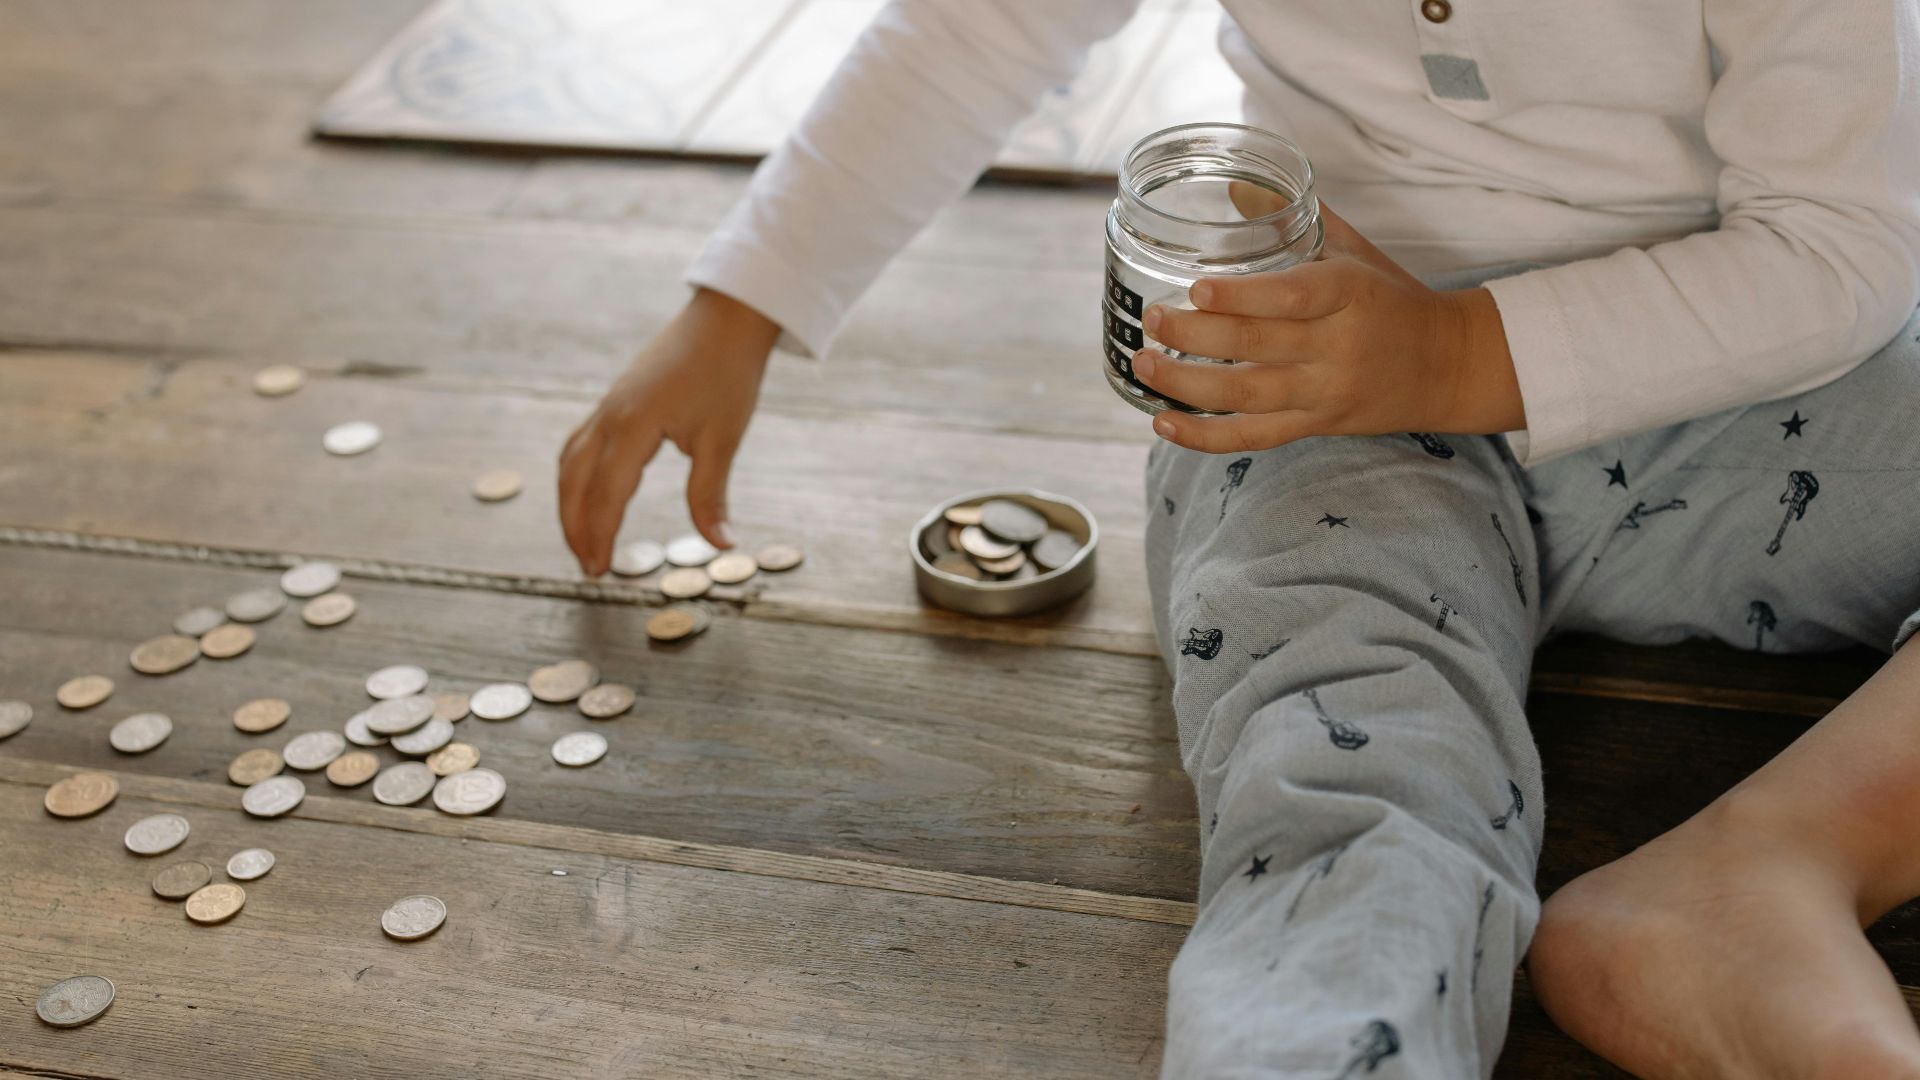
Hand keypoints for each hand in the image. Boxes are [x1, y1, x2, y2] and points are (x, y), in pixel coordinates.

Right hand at [558, 288, 778, 575]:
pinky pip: (580, 443)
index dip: (600, 536)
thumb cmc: (727, 374)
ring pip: (571, 463)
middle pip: (574, 482)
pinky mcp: (615, 400)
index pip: (606, 496)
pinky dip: (575, 476)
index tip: (600, 572)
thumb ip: (710, 495)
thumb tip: (720, 544)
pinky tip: (586, 493)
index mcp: (633, 427)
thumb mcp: (723, 439)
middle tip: (588, 568)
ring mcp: (608, 406)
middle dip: (576, 528)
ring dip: (571, 504)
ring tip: (582, 540)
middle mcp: (609, 416)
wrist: (725, 319)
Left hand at [1131, 202, 1524, 453]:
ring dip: (1187, 385)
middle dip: (1195, 335)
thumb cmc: (1391, 299)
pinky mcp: (1316, 425)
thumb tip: (1234, 185)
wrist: (1448, 366)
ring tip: (1145, 365)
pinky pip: (1254, 438)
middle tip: (1153, 321)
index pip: (1291, 295)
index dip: (1241, 296)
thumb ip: (1295, 219)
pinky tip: (1163, 424)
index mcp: (1349, 294)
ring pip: (1247, 396)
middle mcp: (1336, 346)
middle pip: (1256, 345)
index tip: (1196, 288)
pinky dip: (1205, 436)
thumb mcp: (1353, 252)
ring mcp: (1324, 392)